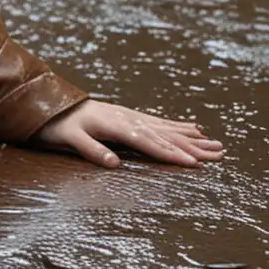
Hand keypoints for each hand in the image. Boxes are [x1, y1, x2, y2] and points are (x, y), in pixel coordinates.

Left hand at [31, 99, 225, 167]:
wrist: (48, 103)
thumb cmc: (57, 125)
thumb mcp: (68, 139)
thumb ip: (91, 150)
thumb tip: (115, 165)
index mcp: (116, 126)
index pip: (149, 143)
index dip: (172, 154)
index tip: (194, 163)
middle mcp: (128, 119)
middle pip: (165, 135)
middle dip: (193, 146)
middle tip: (219, 154)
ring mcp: (130, 116)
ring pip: (167, 128)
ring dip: (191, 137)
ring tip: (215, 143)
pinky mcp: (129, 116)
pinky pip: (159, 121)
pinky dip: (177, 125)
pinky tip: (192, 127)